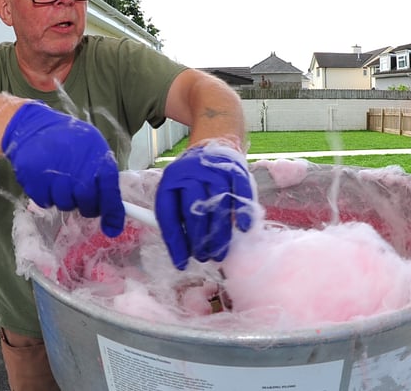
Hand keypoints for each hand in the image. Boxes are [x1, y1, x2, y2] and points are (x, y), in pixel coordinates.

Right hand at [2, 102, 123, 236]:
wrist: (33, 127)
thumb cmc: (69, 141)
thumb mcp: (93, 149)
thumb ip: (104, 177)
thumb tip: (115, 211)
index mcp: (97, 158)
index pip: (110, 191)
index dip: (113, 212)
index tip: (112, 228)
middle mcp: (77, 167)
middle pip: (88, 202)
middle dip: (88, 207)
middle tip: (83, 200)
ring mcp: (54, 174)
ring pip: (66, 205)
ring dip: (66, 200)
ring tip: (62, 182)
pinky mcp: (34, 180)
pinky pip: (46, 202)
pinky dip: (48, 197)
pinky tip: (47, 181)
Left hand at [155, 143, 254, 268]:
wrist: (213, 147)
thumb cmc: (192, 181)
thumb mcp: (175, 195)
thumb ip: (176, 221)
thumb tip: (181, 255)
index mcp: (170, 180)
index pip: (168, 214)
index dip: (175, 242)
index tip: (181, 262)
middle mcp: (191, 172)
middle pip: (194, 211)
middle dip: (199, 239)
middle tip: (204, 257)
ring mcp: (215, 170)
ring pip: (218, 205)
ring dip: (220, 233)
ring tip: (219, 252)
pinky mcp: (236, 170)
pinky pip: (240, 193)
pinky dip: (242, 212)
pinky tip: (242, 229)